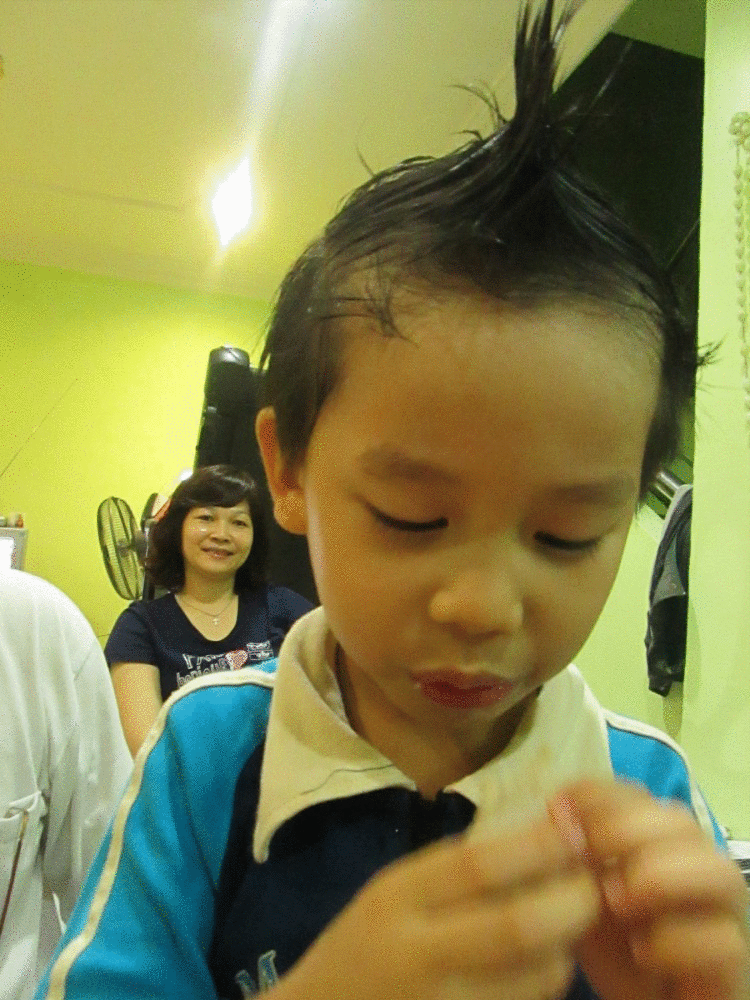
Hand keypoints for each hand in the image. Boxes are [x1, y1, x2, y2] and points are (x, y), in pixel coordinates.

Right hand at [276, 811, 600, 999]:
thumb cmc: (361, 951)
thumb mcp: (391, 896)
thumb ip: (453, 872)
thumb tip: (542, 832)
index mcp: (396, 897)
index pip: (478, 864)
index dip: (538, 845)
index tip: (576, 828)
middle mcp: (414, 953)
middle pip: (517, 926)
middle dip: (572, 901)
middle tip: (597, 883)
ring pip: (532, 980)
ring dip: (568, 948)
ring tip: (576, 925)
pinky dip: (546, 986)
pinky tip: (548, 967)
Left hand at [549, 779, 749, 999]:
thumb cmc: (613, 948)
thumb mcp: (581, 898)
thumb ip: (571, 858)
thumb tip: (555, 814)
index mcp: (658, 841)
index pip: (639, 796)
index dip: (600, 795)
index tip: (557, 810)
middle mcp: (697, 868)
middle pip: (682, 822)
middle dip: (628, 828)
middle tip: (585, 853)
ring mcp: (722, 915)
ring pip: (720, 872)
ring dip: (661, 876)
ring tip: (614, 899)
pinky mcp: (732, 966)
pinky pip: (725, 942)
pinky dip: (678, 941)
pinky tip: (641, 951)